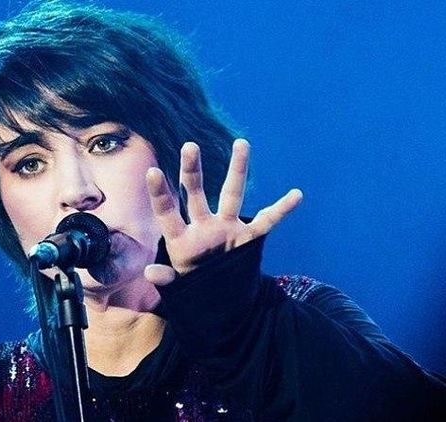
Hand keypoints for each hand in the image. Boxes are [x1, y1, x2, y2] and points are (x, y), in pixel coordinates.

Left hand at [144, 139, 301, 284]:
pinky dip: (282, 209)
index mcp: (181, 240)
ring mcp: (226, 228)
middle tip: (189, 146)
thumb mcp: (179, 288)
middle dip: (192, 170)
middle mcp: (203, 227)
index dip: (159, 193)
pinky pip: (267, 221)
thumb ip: (166, 280)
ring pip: (232, 194)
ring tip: (241, 142)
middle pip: (195, 193)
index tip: (152, 171)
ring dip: (237, 169)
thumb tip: (150, 272)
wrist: (221, 303)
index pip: (167, 212)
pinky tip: (296, 194)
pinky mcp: (248, 238)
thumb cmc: (194, 291)